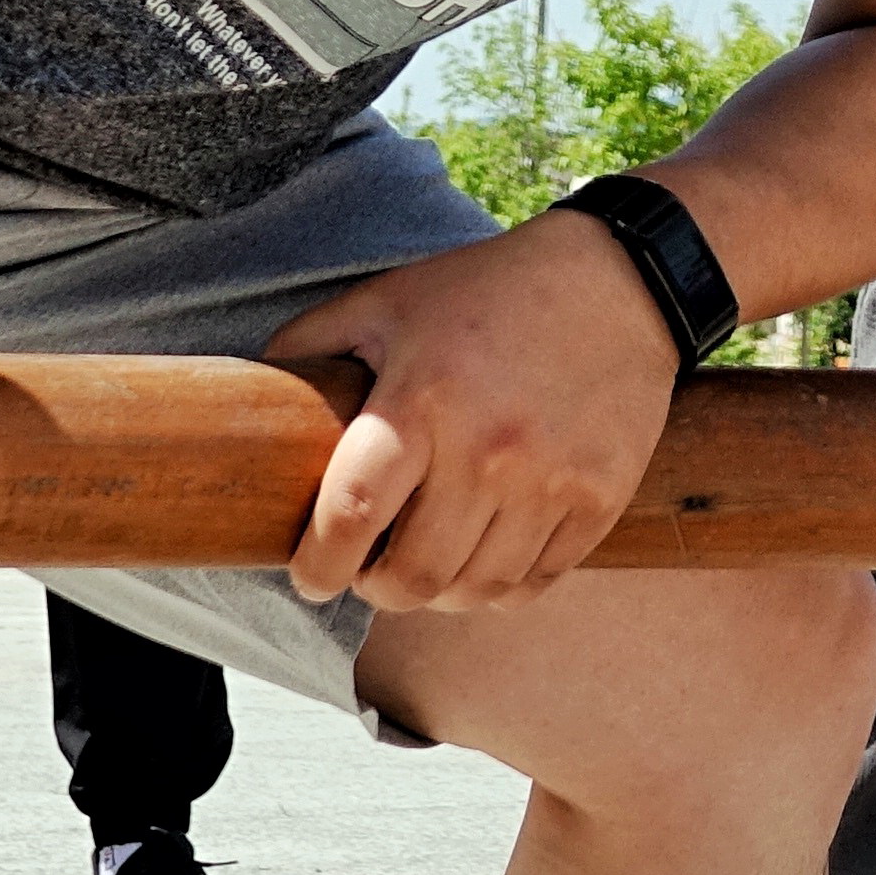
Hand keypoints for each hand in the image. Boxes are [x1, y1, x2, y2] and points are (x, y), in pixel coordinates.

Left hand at [268, 207, 686, 609]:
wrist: (622, 280)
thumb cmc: (492, 290)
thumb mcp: (389, 300)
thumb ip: (314, 343)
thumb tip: (254, 396)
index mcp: (421, 400)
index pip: (349, 517)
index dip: (317, 567)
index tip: (309, 576)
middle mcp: (487, 451)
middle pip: (412, 576)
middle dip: (375, 589)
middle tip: (369, 572)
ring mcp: (549, 482)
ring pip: (474, 592)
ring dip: (437, 594)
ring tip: (427, 566)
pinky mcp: (599, 499)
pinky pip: (534, 584)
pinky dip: (498, 589)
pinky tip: (483, 557)